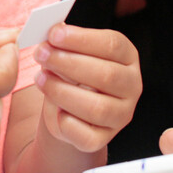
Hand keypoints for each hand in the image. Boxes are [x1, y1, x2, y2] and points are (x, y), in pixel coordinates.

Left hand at [34, 25, 140, 152]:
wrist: (66, 109)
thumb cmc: (70, 74)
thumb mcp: (70, 52)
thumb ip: (63, 42)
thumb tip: (51, 33)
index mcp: (127, 58)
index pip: (112, 45)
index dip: (82, 39)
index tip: (54, 34)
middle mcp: (131, 86)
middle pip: (106, 75)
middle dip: (68, 63)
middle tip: (41, 54)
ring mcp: (121, 115)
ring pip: (97, 107)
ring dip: (62, 91)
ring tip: (40, 79)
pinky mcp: (104, 138)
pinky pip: (86, 136)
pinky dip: (66, 123)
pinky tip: (55, 110)